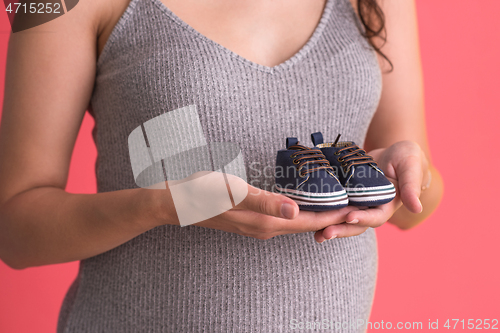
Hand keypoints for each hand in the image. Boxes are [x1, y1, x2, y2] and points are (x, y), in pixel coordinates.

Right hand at [154, 171, 357, 239]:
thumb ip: (267, 203)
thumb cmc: (205, 194)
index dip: (334, 215)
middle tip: (355, 204)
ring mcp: (258, 225)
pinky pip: (284, 218)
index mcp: (266, 223)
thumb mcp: (235, 194)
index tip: (357, 207)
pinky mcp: (251, 219)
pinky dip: (300, 211)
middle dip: (331, 217)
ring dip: (317, 214)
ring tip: (337, 202)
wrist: (178, 202)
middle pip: (307, 225)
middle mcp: (265, 228)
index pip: (309, 222)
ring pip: (297, 222)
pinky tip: (304, 201)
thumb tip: (297, 212)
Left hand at [314, 140, 429, 242]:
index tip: (350, 217)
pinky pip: (333, 206)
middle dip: (340, 230)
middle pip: (354, 224)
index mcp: (388, 206)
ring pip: (341, 219)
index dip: (363, 218)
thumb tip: (416, 207)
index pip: (375, 217)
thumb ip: (412, 185)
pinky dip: (322, 212)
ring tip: (315, 234)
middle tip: (325, 234)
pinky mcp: (344, 195)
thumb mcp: (411, 165)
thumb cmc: (407, 157)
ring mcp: (356, 204)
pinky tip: (307, 215)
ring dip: (328, 227)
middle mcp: (370, 209)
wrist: (392, 153)